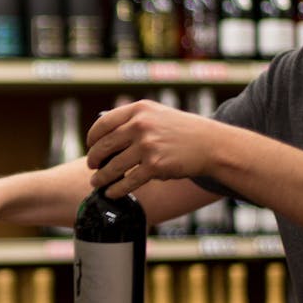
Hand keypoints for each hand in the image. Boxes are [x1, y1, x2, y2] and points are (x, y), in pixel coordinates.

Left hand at [85, 99, 218, 196]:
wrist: (211, 145)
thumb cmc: (183, 131)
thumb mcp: (158, 114)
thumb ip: (134, 120)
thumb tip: (106, 136)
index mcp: (139, 110)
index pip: (103, 123)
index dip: (92, 137)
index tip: (90, 146)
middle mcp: (140, 125)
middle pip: (104, 145)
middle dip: (94, 159)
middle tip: (92, 166)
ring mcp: (147, 146)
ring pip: (113, 166)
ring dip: (101, 178)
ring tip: (97, 183)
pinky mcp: (155, 166)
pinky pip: (128, 181)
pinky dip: (116, 189)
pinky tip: (111, 193)